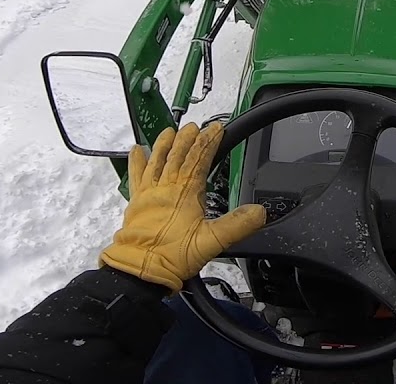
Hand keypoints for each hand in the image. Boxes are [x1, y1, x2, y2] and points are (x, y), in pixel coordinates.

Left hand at [101, 122, 266, 290]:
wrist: (140, 269)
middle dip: (187, 138)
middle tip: (194, 126)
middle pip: (178, 155)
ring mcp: (149, 193)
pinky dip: (137, 162)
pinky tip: (137, 150)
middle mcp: (166, 187)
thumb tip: (259, 211)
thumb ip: (237, 225)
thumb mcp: (212, 242)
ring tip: (169, 131)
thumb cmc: (172, 256)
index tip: (216, 129)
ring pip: (157, 160)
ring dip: (164, 144)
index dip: (209, 142)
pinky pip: (136, 176)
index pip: (199, 159)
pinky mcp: (137, 202)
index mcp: (185, 192)